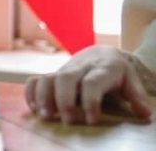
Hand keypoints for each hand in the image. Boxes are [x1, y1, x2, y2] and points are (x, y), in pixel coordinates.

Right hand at [24, 45, 152, 124]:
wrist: (101, 53)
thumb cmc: (116, 72)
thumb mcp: (131, 81)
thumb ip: (136, 96)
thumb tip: (144, 112)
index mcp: (101, 68)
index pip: (92, 82)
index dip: (91, 100)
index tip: (92, 120)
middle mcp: (79, 68)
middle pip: (66, 78)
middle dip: (64, 100)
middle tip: (68, 121)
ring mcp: (63, 70)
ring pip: (47, 78)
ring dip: (43, 97)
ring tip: (46, 117)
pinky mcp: (51, 75)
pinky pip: (35, 80)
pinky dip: (31, 94)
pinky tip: (34, 109)